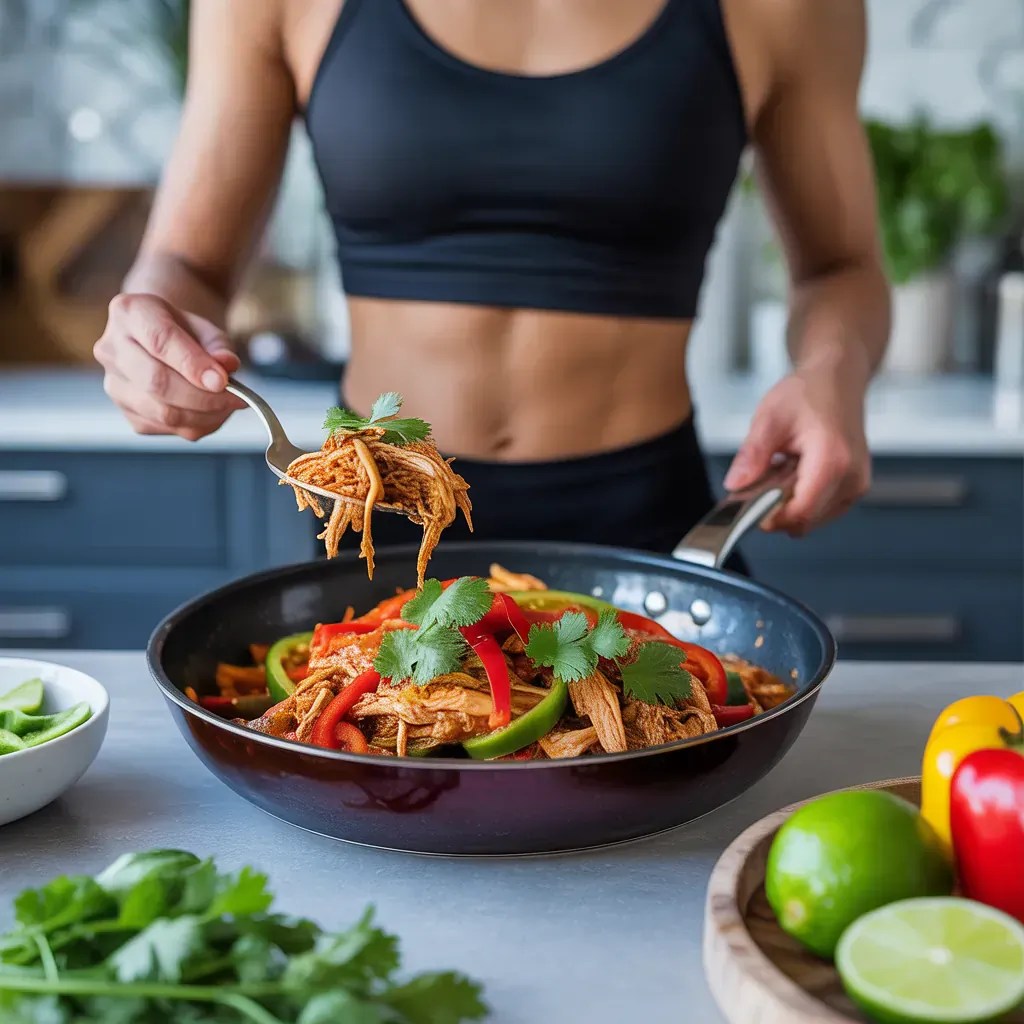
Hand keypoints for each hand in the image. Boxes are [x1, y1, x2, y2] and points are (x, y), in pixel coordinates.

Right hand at [94, 293, 245, 440]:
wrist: (161, 339)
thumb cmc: (184, 331)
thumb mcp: (206, 327)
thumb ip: (219, 345)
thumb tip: (227, 365)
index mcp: (129, 312)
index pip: (159, 341)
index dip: (193, 365)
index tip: (222, 380)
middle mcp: (111, 348)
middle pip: (157, 382)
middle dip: (203, 397)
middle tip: (236, 398)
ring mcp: (114, 384)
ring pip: (161, 412)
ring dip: (204, 415)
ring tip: (228, 405)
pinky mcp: (125, 412)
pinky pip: (164, 427)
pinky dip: (196, 425)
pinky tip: (211, 413)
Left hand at [723, 366, 870, 535]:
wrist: (837, 380)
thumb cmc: (809, 393)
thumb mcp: (769, 418)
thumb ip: (752, 455)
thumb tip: (735, 485)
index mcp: (832, 460)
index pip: (801, 513)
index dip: (771, 518)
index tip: (748, 510)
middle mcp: (851, 477)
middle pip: (805, 519)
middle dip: (776, 508)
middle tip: (759, 481)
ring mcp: (856, 485)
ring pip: (813, 518)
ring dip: (790, 504)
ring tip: (780, 471)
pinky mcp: (855, 487)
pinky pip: (823, 510)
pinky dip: (803, 499)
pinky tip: (793, 474)